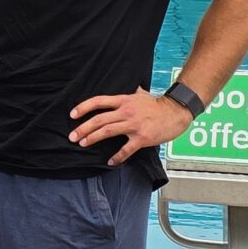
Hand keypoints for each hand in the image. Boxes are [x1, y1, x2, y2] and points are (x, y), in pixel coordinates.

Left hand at [68, 88, 193, 165]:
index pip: (99, 101)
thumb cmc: (156, 104)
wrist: (175, 112)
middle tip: (72, 136)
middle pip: (99, 119)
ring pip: (108, 132)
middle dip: (83, 128)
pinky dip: (117, 157)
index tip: (72, 115)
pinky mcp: (142, 138)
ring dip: (93, 138)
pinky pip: (126, 149)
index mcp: (123, 100)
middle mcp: (126, 111)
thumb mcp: (140, 94)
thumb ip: (128, 92)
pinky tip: (110, 162)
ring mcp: (134, 125)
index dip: (83, 107)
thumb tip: (124, 87)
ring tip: (83, 144)